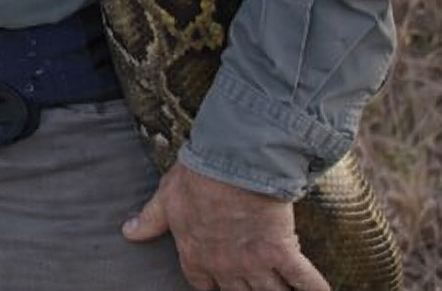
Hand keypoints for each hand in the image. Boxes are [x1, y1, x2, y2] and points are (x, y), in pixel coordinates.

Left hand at [123, 163, 328, 290]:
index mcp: (196, 254)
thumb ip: (149, 219)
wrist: (232, 163)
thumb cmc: (197, 175)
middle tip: (254, 287)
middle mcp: (225, 266)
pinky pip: (303, 280)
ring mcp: (255, 263)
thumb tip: (127, 231)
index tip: (217, 285)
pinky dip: (315, 290)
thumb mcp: (165, 196)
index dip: (211, 286)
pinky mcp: (282, 251)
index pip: (201, 284)